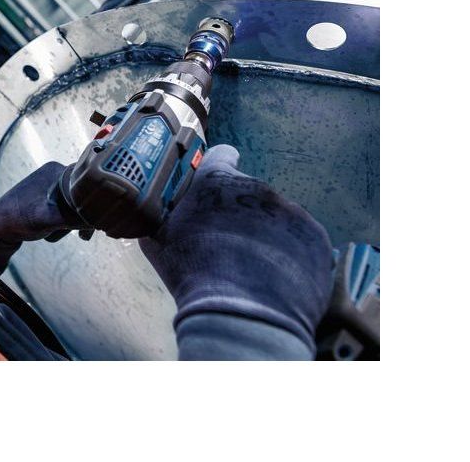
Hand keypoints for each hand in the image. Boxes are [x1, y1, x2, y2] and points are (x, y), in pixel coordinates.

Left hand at [0, 162, 87, 273]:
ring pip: (75, 205)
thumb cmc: (17, 219)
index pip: (88, 182)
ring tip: (53, 231)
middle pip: (83, 195)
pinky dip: (64, 223)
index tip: (96, 218)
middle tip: (78, 234)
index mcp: (55, 170)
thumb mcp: (48, 219)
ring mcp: (50, 186)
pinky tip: (53, 233)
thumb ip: (74, 218)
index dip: (94, 201)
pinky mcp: (47, 198)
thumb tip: (98, 219)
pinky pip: (65, 210)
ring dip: (69, 222)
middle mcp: (54, 174)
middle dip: (80, 216)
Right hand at [139, 145, 334, 349]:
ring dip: (265, 233)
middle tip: (227, 243)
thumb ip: (162, 214)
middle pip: (248, 191)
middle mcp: (256, 186)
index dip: (218, 168)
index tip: (215, 186)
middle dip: (239, 212)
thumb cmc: (192, 273)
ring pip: (275, 216)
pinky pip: (300, 239)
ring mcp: (289, 210)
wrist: (241, 314)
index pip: (222, 154)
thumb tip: (155, 210)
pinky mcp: (313, 235)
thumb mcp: (157, 239)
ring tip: (252, 266)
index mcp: (216, 180)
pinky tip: (274, 277)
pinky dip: (290, 254)